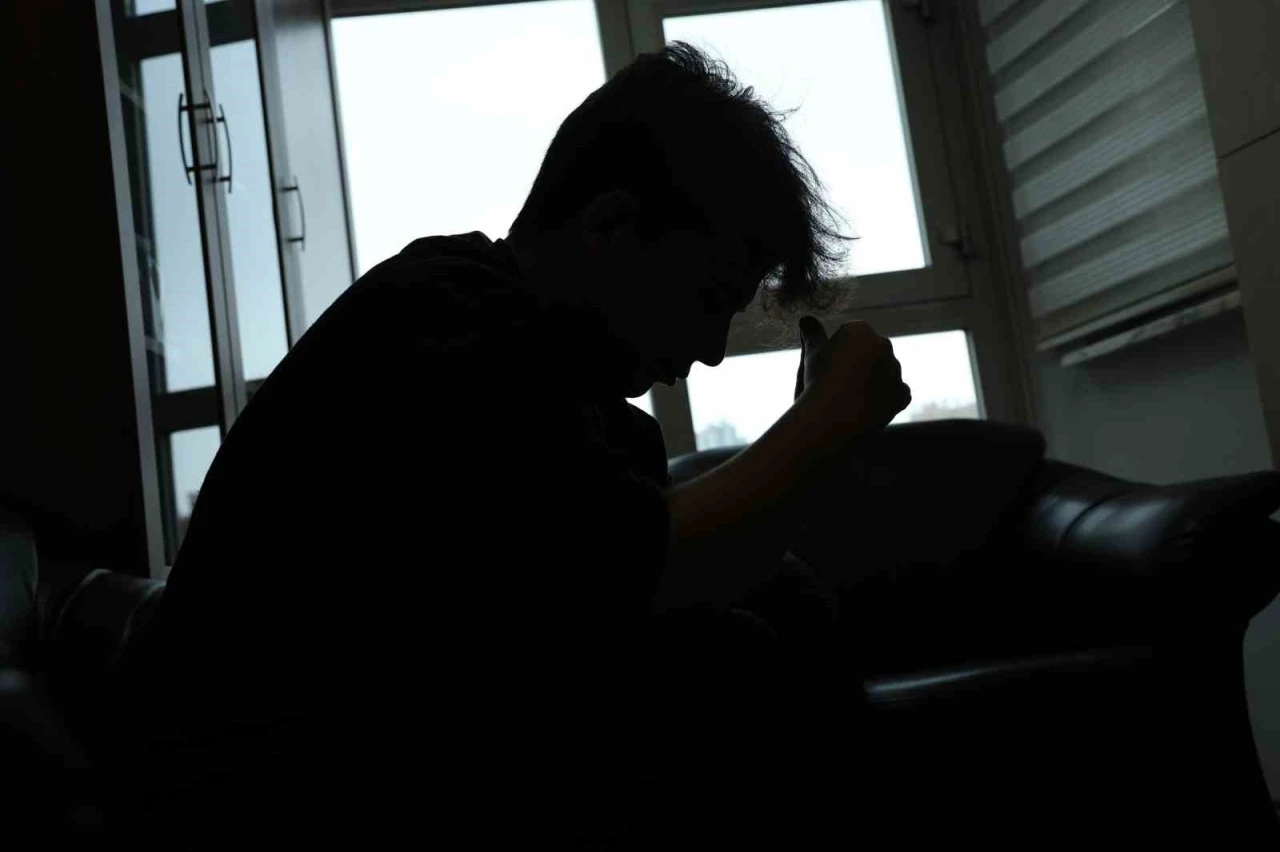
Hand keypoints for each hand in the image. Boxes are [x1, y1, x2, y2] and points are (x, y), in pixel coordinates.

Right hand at [794, 315, 911, 435]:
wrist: (831, 419)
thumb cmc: (816, 383)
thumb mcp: (810, 356)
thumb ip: (812, 335)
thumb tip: (806, 319)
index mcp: (859, 330)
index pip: (851, 336)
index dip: (837, 352)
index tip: (827, 368)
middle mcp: (883, 344)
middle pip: (870, 352)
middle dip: (859, 363)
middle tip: (839, 383)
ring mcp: (895, 369)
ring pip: (884, 372)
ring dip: (873, 380)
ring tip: (851, 399)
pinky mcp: (903, 393)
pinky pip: (897, 393)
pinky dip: (886, 399)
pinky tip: (868, 408)